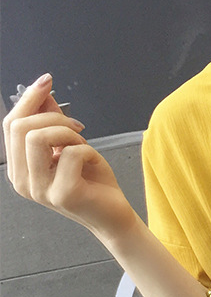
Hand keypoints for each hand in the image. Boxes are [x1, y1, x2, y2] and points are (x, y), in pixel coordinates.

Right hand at [3, 74, 136, 240]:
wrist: (114, 215)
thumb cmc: (94, 184)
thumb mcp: (69, 146)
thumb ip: (52, 121)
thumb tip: (41, 90)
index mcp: (19, 169)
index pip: (11, 125)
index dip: (29, 98)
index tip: (47, 81)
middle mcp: (23, 182)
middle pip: (20, 127)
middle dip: (53, 117)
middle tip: (77, 127)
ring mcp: (40, 190)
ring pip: (39, 137)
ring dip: (68, 133)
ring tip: (83, 146)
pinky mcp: (63, 194)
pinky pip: (71, 153)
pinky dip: (88, 151)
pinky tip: (93, 162)